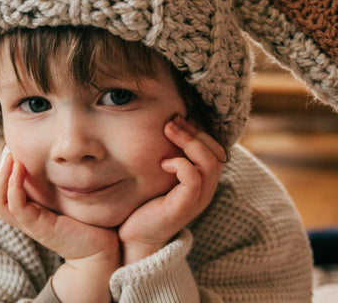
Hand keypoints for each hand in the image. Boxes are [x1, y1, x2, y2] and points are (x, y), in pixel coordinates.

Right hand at [0, 154, 119, 302]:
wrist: (100, 249)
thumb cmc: (88, 223)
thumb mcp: (70, 201)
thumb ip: (62, 188)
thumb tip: (65, 163)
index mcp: (33, 214)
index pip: (6, 197)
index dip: (6, 176)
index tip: (16, 155)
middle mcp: (28, 220)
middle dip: (1, 174)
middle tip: (11, 153)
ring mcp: (32, 225)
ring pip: (3, 204)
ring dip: (5, 178)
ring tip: (14, 159)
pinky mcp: (41, 228)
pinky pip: (18, 208)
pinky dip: (15, 188)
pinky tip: (21, 171)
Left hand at [118, 115, 225, 263]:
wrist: (135, 235)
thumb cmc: (146, 199)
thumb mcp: (161, 172)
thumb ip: (171, 153)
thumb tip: (167, 123)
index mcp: (204, 179)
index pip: (217, 148)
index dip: (201, 129)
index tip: (179, 117)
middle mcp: (206, 188)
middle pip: (217, 152)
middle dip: (195, 130)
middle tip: (172, 120)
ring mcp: (198, 199)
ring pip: (209, 163)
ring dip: (189, 141)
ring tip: (168, 130)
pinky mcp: (184, 207)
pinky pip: (193, 179)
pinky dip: (180, 164)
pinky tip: (163, 162)